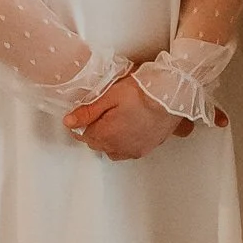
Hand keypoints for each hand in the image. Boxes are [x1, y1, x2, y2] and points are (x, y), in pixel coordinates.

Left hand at [62, 74, 190, 158]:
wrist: (174, 94)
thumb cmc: (144, 91)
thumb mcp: (110, 95)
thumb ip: (88, 111)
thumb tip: (69, 121)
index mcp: (106, 135)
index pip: (84, 135)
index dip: (83, 123)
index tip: (87, 113)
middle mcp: (119, 147)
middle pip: (97, 144)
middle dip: (95, 131)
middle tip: (102, 113)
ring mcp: (134, 150)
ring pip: (112, 150)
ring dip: (109, 139)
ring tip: (115, 121)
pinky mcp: (148, 148)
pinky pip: (128, 151)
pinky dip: (124, 143)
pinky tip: (129, 130)